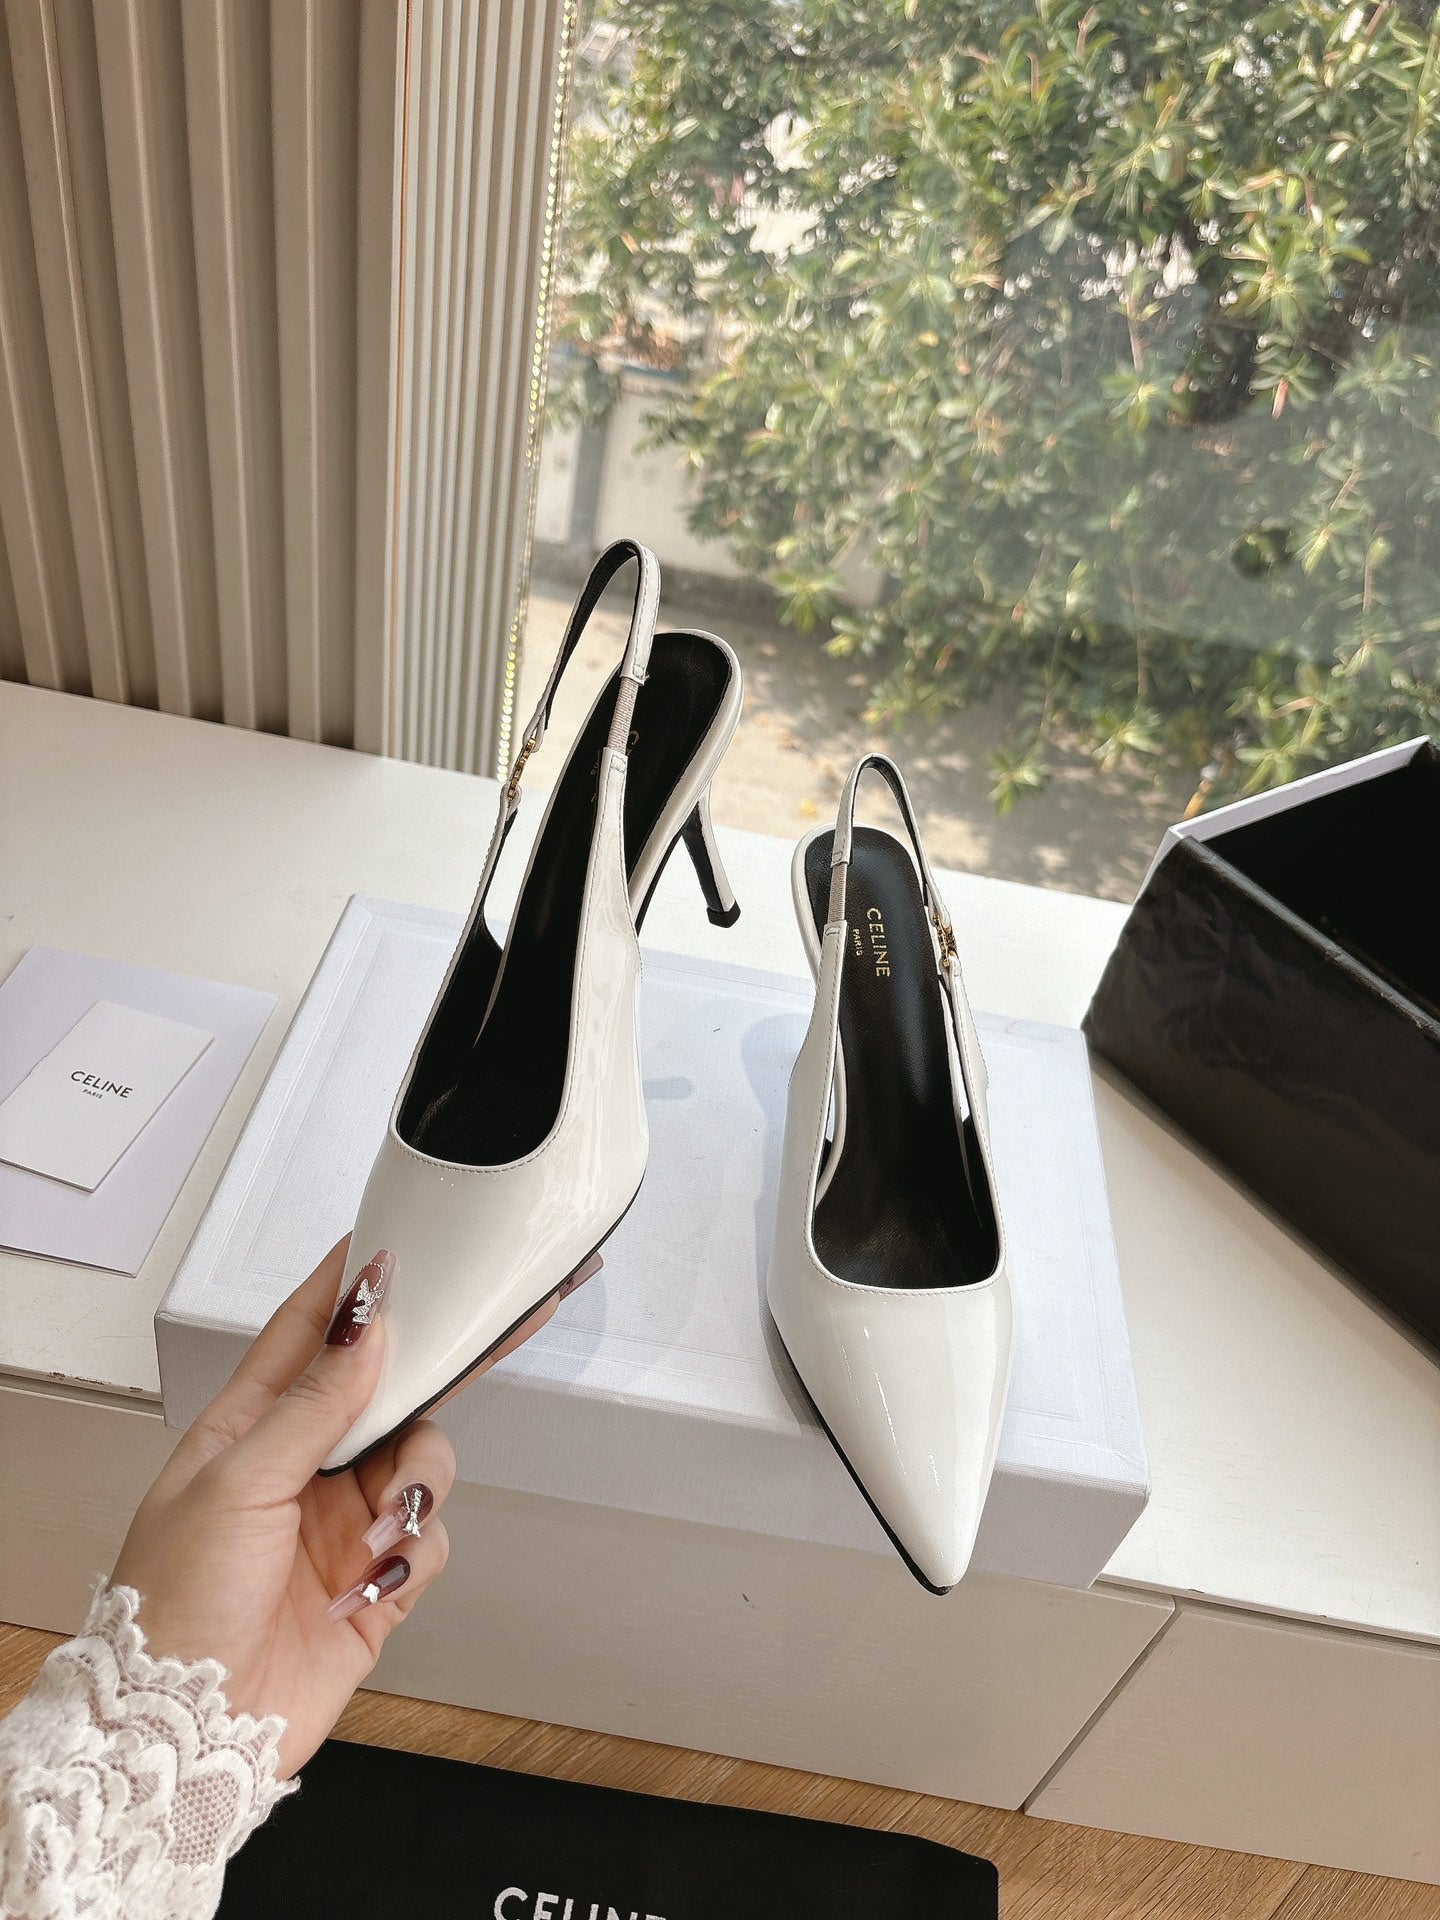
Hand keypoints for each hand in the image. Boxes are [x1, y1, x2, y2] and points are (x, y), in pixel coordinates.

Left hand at [113, 1239, 453, 1775]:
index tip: (390, 1245)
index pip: (306, 1335)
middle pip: (384, 1393)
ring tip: (389, 1521)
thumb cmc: (175, 1605)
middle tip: (483, 1329)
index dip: (348, 1289)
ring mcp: (340, 1523)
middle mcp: (301, 1468)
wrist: (190, 1730)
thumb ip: (312, 1403)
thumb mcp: (237, 1482)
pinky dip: (413, 1553)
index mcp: (249, 1429)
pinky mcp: (374, 1582)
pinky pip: (427, 1539)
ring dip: (419, 1481)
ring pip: (421, 1461)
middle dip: (430, 1368)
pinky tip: (374, 1578)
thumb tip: (365, 1327)